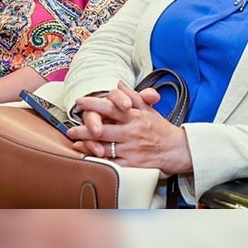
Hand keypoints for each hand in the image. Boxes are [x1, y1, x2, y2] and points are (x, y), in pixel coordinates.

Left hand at [66, 90, 190, 175]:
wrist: (176, 150)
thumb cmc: (161, 129)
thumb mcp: (149, 109)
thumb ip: (133, 96)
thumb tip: (119, 84)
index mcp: (136, 117)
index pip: (112, 108)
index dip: (94, 104)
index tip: (80, 101)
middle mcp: (132, 132)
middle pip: (103, 130)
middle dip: (84, 129)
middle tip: (70, 129)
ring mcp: (131, 149)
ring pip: (104, 147)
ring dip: (88, 145)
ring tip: (75, 142)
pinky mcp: (132, 164)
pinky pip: (111, 162)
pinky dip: (98, 160)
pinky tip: (88, 156)